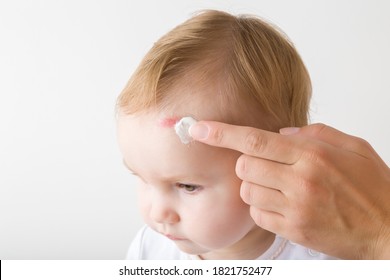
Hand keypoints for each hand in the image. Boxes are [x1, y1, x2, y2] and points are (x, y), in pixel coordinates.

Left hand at [190, 122, 389, 258]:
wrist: (388, 229)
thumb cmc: (372, 188)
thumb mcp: (353, 148)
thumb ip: (314, 134)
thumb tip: (281, 134)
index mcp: (312, 154)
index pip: (254, 140)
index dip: (221, 133)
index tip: (198, 128)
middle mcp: (300, 179)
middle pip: (244, 166)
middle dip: (247, 164)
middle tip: (267, 166)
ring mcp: (295, 207)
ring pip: (248, 191)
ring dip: (256, 186)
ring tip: (280, 187)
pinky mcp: (293, 229)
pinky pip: (257, 214)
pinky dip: (263, 207)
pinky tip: (283, 205)